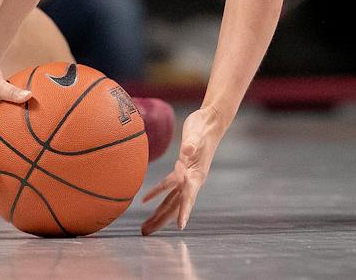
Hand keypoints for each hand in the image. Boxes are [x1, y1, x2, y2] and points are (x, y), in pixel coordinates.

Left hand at [140, 106, 225, 234]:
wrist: (210, 121)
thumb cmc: (204, 127)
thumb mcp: (197, 134)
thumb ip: (191, 144)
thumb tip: (186, 152)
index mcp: (196, 174)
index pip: (189, 196)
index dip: (184, 211)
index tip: (180, 227)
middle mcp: (192, 179)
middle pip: (176, 205)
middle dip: (162, 220)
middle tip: (146, 233)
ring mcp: (187, 176)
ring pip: (171, 200)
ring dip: (158, 214)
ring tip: (145, 227)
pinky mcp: (181, 168)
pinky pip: (168, 186)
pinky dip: (157, 193)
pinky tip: (145, 200)